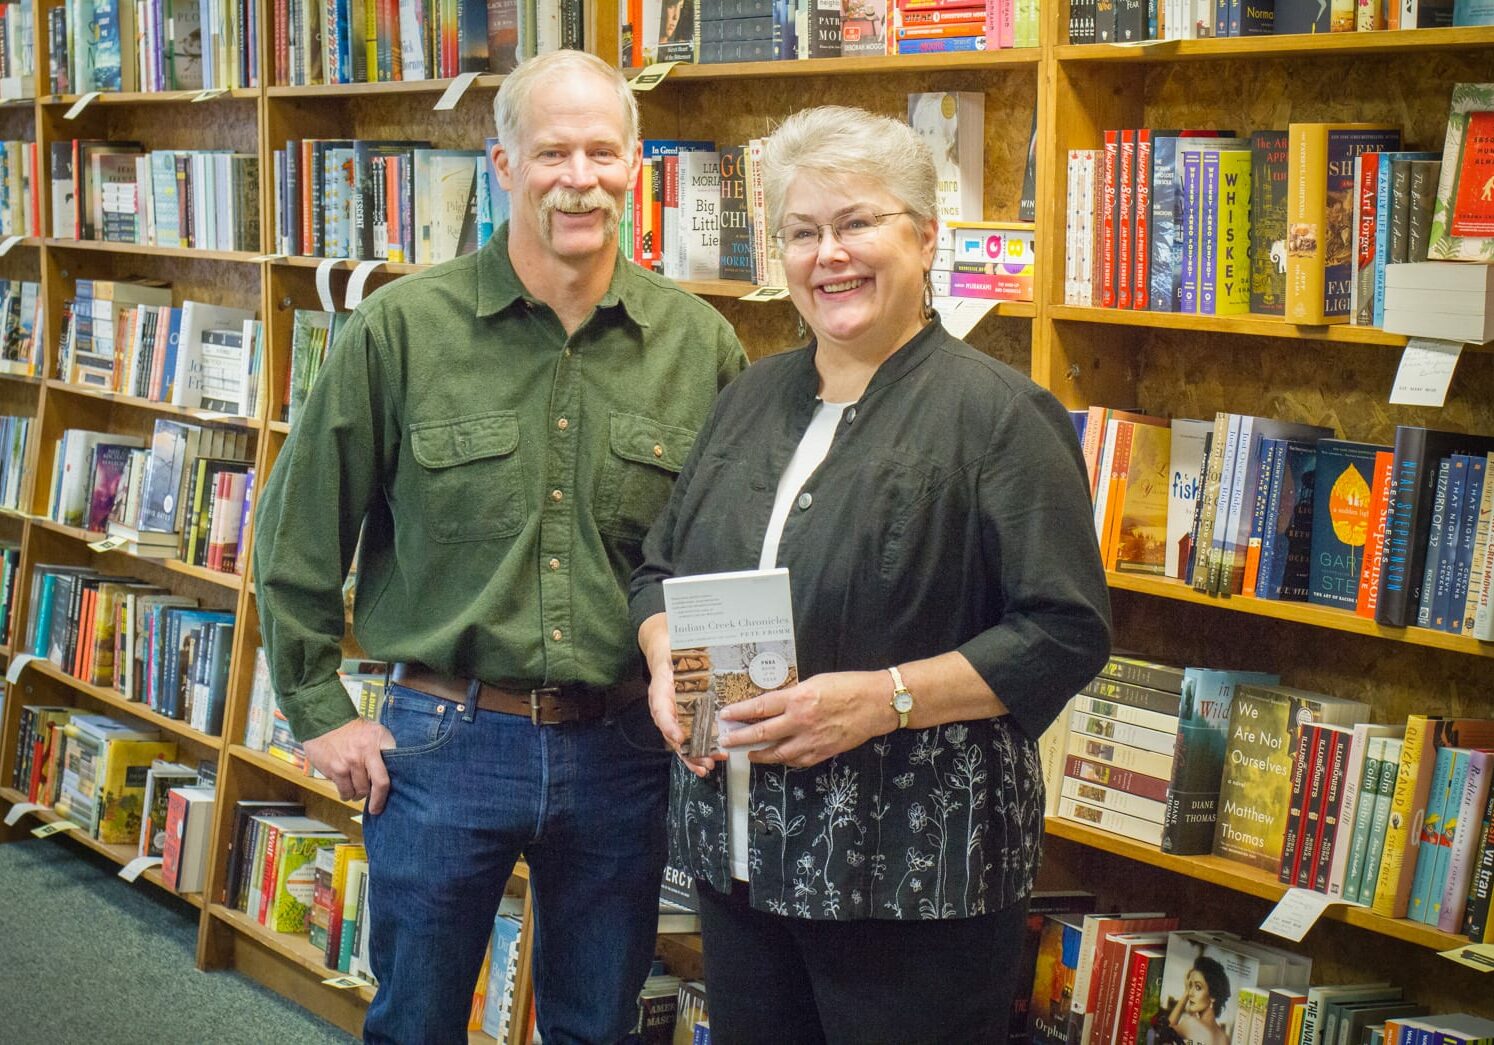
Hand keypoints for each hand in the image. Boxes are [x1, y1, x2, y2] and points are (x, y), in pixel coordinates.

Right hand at [303, 718, 396, 813]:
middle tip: (371, 796)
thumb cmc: (353, 729)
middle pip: (376, 786)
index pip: (390, 769)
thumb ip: (387, 748)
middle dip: (374, 796)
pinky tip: (346, 790)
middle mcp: (366, 752)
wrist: (325, 721)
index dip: (390, 790)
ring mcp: (349, 762)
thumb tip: (397, 771)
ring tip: (357, 791)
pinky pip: (344, 791)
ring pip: (360, 792)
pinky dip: (346, 794)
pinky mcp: (335, 769)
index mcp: (379, 741)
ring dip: (359, 795)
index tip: (388, 802)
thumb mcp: (376, 731)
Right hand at [639, 612, 719, 778]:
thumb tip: (684, 646)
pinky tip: (712, 759)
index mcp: (661, 689)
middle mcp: (665, 706)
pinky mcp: (686, 716)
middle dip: (688, 751)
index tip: (679, 737)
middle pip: (672, 734)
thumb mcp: (672, 646)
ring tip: (709, 766)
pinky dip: (700, 750)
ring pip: (682, 741)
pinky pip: (691, 736)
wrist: (665, 647)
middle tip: (704, 763)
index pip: (661, 709)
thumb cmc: (671, 647)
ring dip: (695, 755)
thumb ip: (676, 651)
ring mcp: (675, 713)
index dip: (669, 725)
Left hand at [718, 670, 894, 767]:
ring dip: (760, 754)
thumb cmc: (848, 686)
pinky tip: (778, 758)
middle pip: (762, 733)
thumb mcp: (815, 682)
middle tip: (725, 741)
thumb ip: (793, 695)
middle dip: (740, 738)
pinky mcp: (822, 752)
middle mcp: (800, 721)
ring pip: (777, 753)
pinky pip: (797, 760)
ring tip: (749, 754)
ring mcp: (811, 740)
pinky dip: (785, 760)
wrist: (876, 704)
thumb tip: (774, 705)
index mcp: (797, 698)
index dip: (740, 712)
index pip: (760, 707)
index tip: (726, 715)